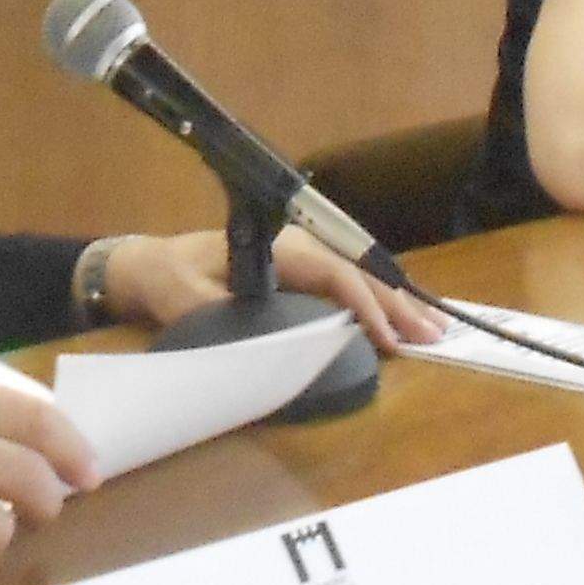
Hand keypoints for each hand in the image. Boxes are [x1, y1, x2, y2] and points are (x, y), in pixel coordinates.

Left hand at [107, 227, 448, 350]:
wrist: (151, 265)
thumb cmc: (169, 279)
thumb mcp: (188, 302)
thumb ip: (226, 316)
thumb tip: (268, 337)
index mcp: (278, 249)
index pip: (336, 274)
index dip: (365, 307)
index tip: (388, 338)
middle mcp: (297, 246)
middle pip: (358, 273)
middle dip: (397, 305)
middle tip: (433, 335)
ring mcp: (300, 256)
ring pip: (357, 277)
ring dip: (393, 303)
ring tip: (429, 329)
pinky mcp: (297, 269)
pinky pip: (345, 283)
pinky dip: (374, 301)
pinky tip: (394, 319)